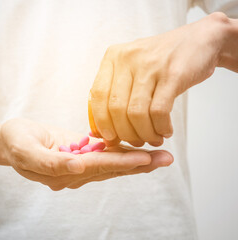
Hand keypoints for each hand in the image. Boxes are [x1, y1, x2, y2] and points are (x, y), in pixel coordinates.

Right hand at [0, 118, 172, 189]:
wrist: (9, 141)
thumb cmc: (15, 141)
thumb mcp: (24, 148)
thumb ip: (48, 161)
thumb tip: (76, 167)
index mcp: (61, 171)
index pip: (96, 166)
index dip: (120, 163)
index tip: (145, 159)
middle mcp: (74, 173)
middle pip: (110, 169)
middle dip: (138, 165)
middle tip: (165, 159)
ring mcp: (78, 166)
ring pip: (111, 165)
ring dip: (136, 161)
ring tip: (160, 156)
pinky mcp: (79, 156)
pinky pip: (104, 157)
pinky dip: (122, 154)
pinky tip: (139, 151)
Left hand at [90, 12, 227, 146]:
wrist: (198, 40)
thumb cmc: (161, 61)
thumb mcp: (131, 68)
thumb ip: (115, 93)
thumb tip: (102, 131)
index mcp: (113, 57)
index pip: (97, 96)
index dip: (101, 121)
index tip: (110, 137)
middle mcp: (128, 59)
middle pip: (116, 108)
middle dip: (125, 133)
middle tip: (136, 142)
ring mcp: (150, 66)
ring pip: (136, 113)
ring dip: (144, 134)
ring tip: (153, 139)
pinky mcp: (172, 74)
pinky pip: (159, 111)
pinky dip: (161, 127)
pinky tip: (165, 131)